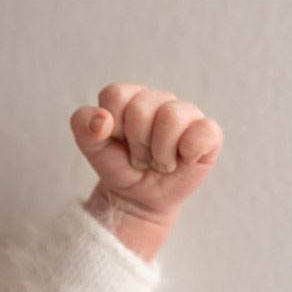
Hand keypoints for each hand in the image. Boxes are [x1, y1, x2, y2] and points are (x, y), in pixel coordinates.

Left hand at [71, 83, 222, 227]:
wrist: (138, 196)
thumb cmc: (118, 165)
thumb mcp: (91, 147)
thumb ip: (83, 126)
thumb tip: (102, 119)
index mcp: (129, 97)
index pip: (116, 95)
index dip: (112, 125)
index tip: (116, 141)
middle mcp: (158, 99)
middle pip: (142, 108)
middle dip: (135, 142)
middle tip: (138, 157)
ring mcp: (186, 113)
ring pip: (171, 116)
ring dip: (159, 151)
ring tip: (158, 161)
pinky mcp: (208, 132)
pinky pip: (204, 131)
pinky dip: (188, 152)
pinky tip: (182, 160)